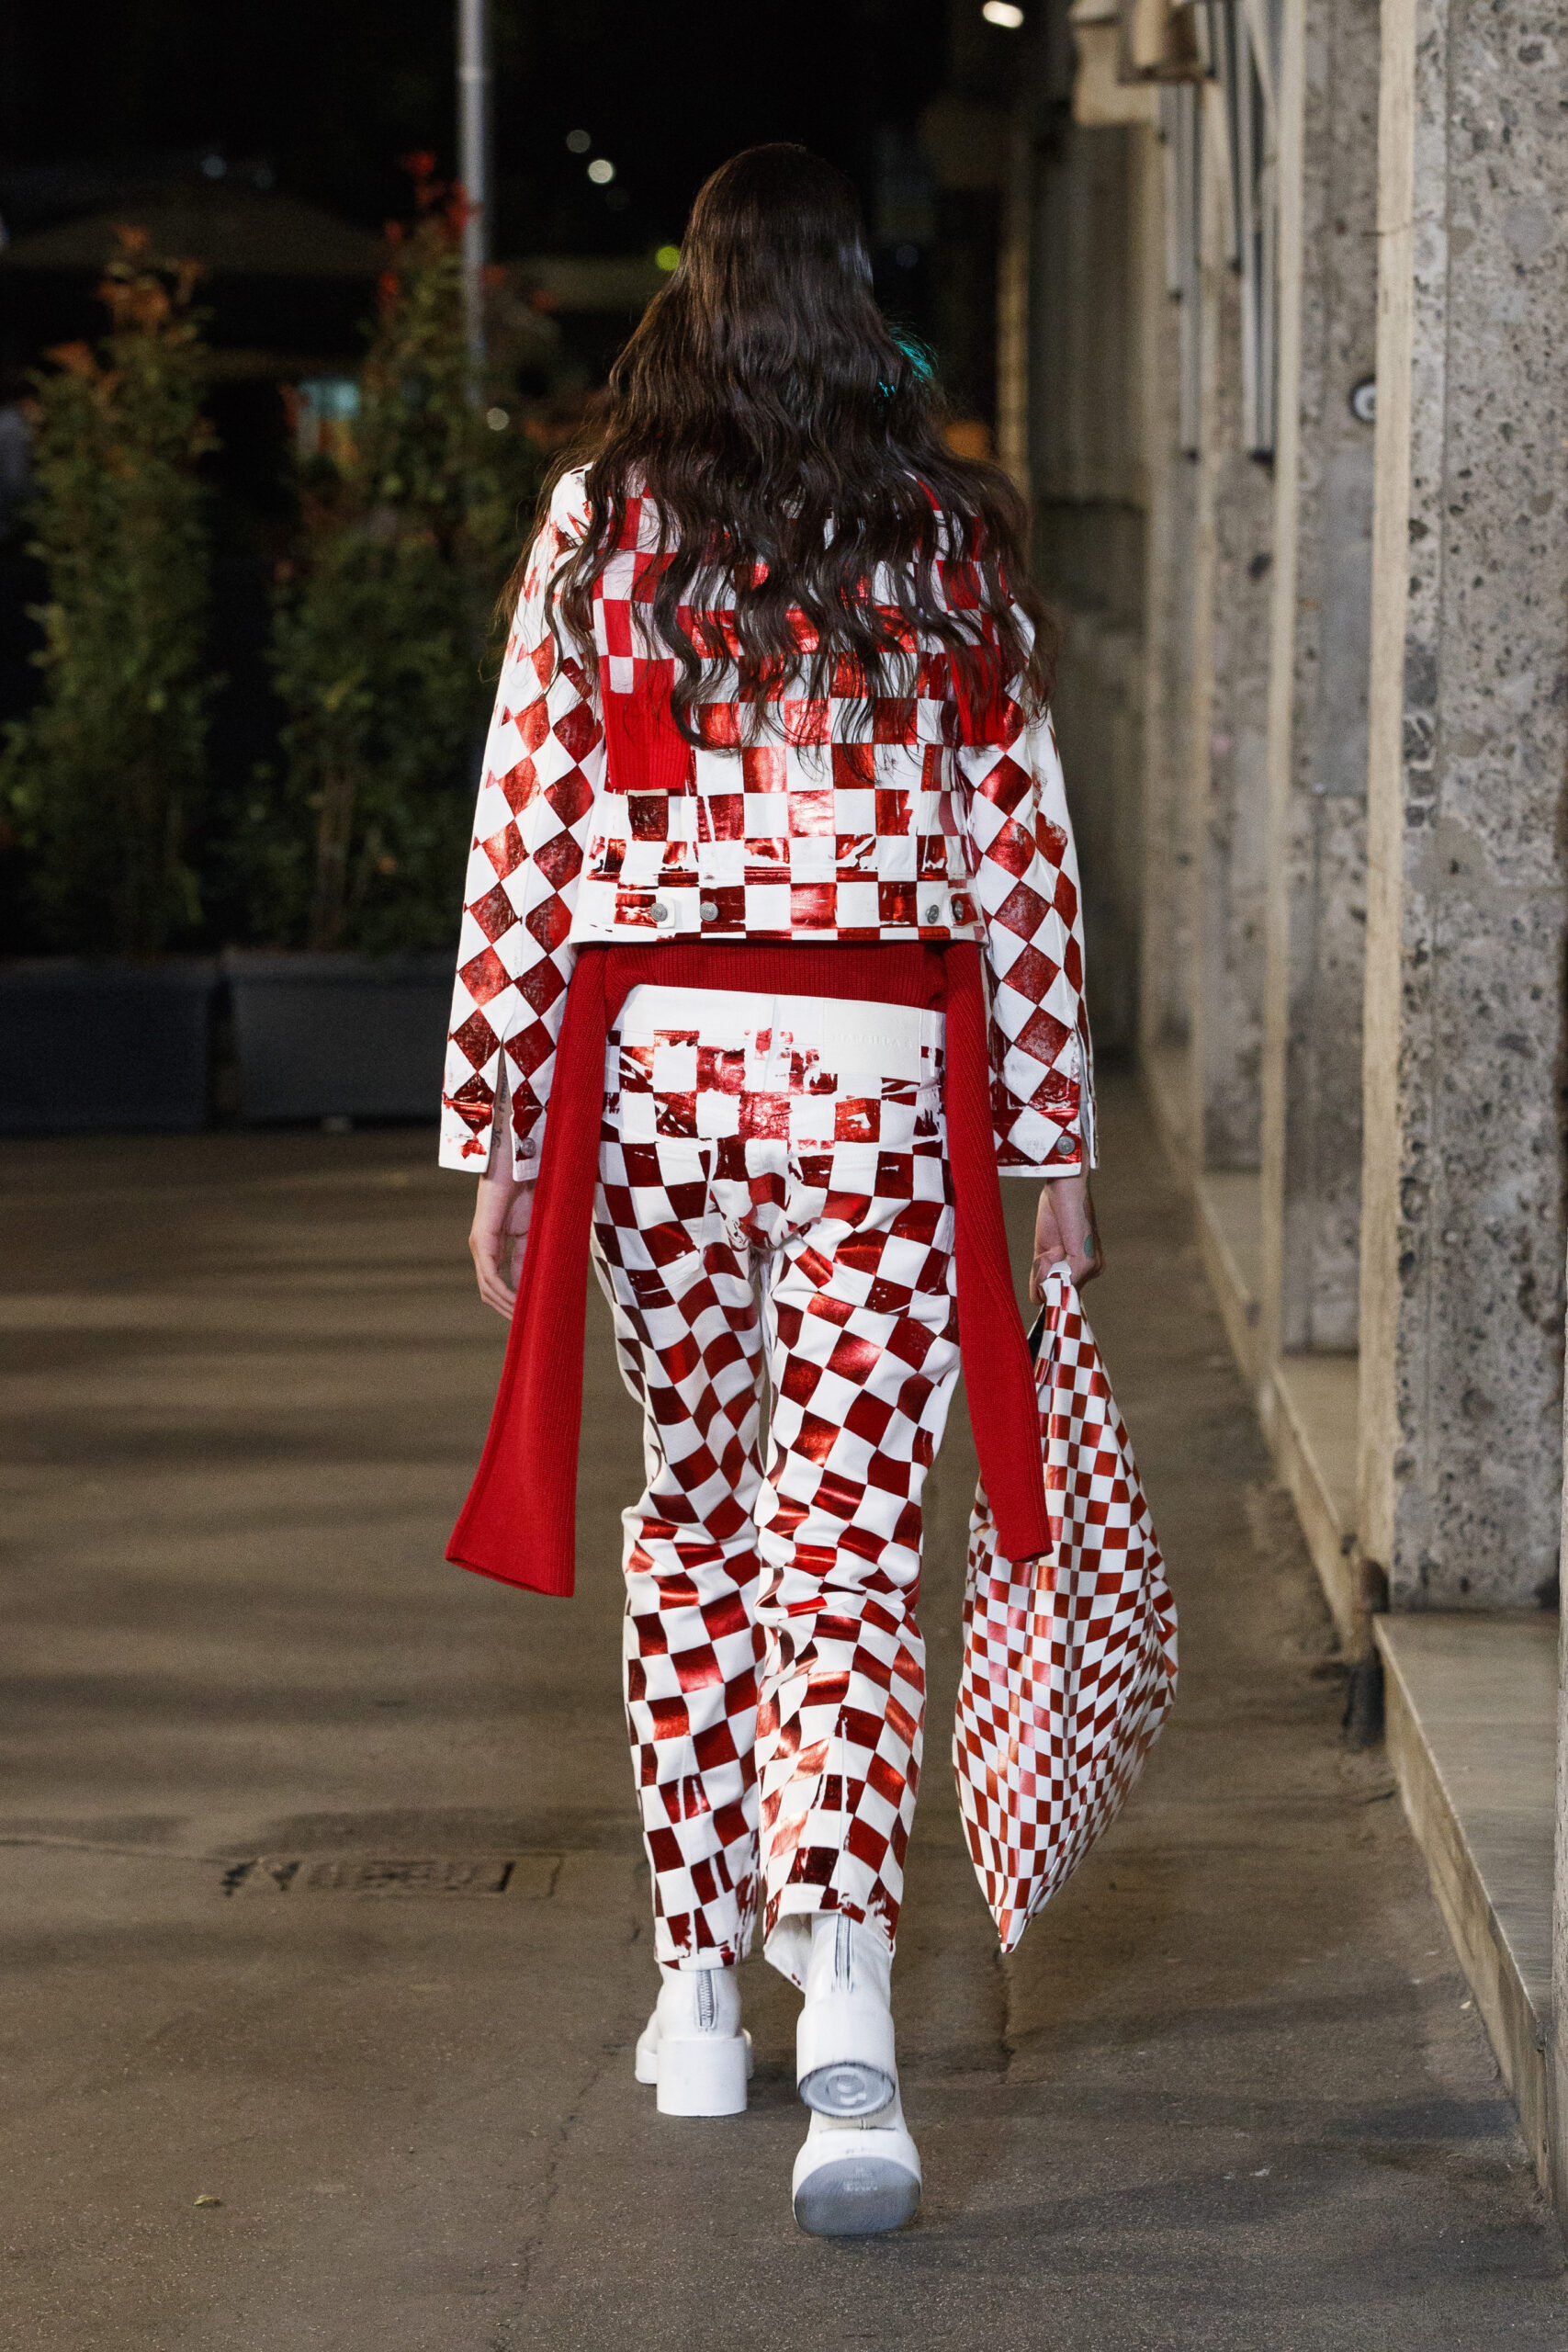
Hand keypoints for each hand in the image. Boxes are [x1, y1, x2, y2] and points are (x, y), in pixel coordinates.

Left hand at [470, 1168, 535, 1317]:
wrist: (519, 1166)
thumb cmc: (526, 1192)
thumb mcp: (531, 1234)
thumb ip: (525, 1258)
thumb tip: (525, 1284)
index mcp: (492, 1247)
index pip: (496, 1284)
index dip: (510, 1303)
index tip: (526, 1317)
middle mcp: (481, 1248)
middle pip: (488, 1290)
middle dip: (506, 1310)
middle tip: (526, 1326)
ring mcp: (479, 1244)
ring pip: (487, 1286)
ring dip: (504, 1305)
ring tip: (523, 1318)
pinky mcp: (482, 1238)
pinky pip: (489, 1273)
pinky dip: (503, 1290)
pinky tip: (517, 1301)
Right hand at [1030, 1171, 1102, 1299]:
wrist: (1066, 1186)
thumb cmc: (1055, 1212)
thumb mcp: (1046, 1250)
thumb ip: (1044, 1276)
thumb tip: (1039, 1301)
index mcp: (1086, 1264)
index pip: (1063, 1291)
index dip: (1046, 1286)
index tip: (1042, 1271)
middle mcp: (1094, 1268)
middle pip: (1058, 1293)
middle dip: (1043, 1277)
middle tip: (1048, 1250)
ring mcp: (1092, 1267)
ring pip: (1057, 1290)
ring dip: (1044, 1272)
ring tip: (1050, 1248)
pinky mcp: (1087, 1262)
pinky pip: (1060, 1282)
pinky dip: (1046, 1269)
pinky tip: (1051, 1250)